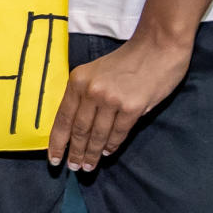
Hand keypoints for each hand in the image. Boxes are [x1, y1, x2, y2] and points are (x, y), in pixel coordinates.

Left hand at [44, 31, 191, 171]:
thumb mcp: (96, 71)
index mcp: (78, 80)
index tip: (54, 158)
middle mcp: (92, 91)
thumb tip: (76, 126)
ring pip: (97, 135)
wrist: (158, 45)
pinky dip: (112, 145)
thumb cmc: (128, 59)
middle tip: (74, 168)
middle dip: (75, 152)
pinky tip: (108, 153)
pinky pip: (118, 133)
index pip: (62, 118)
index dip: (58, 142)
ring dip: (92, 154)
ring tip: (88, 166)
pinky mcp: (132, 107)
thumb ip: (86, 94)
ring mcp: (112, 100)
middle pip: (79, 130)